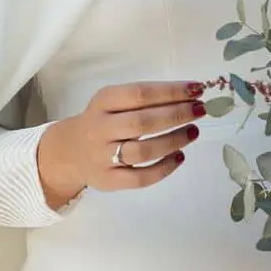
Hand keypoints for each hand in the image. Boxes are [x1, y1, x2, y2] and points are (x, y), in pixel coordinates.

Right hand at [37, 80, 205, 208]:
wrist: (71, 151)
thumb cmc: (103, 121)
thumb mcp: (113, 102)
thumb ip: (144, 99)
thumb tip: (189, 95)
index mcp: (102, 101)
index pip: (140, 94)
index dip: (171, 92)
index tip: (196, 90)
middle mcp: (100, 128)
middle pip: (143, 122)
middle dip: (177, 115)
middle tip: (199, 110)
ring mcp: (102, 156)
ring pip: (143, 151)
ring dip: (174, 140)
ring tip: (193, 132)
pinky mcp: (108, 180)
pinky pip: (141, 177)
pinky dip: (164, 167)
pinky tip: (180, 156)